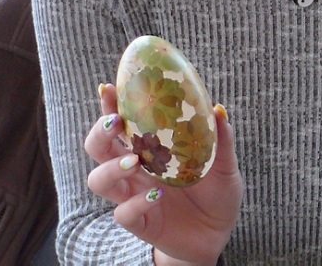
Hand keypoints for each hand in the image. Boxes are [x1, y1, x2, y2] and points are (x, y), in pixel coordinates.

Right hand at [86, 83, 241, 265]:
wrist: (218, 234)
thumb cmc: (216, 193)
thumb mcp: (224, 165)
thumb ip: (221, 139)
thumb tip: (218, 109)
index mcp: (149, 149)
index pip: (120, 123)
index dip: (109, 105)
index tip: (108, 88)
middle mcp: (135, 170)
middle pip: (97, 148)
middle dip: (99, 133)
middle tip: (115, 123)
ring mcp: (134, 196)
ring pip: (99, 181)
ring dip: (111, 168)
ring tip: (134, 161)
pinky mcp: (141, 223)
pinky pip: (123, 214)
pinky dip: (136, 204)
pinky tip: (156, 196)